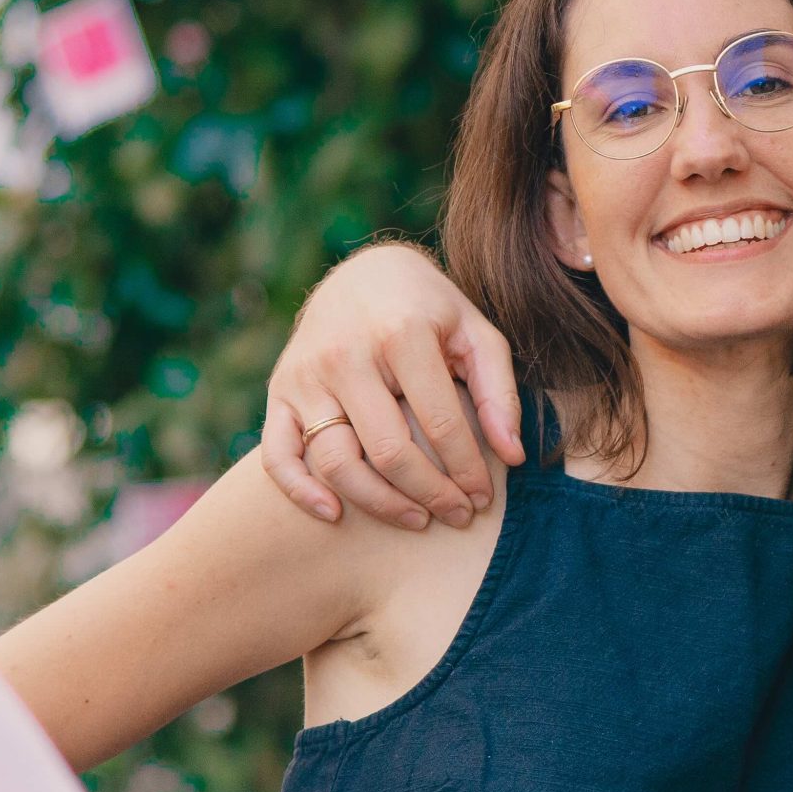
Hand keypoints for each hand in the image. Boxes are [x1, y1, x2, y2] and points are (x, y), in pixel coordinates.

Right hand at [260, 243, 520, 530]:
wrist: (361, 272)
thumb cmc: (429, 310)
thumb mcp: (475, 333)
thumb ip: (498, 391)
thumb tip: (513, 457)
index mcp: (401, 333)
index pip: (440, 424)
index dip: (467, 470)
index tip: (483, 497)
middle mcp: (346, 354)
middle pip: (390, 452)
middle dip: (431, 494)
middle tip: (458, 515)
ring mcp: (306, 375)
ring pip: (337, 462)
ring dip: (379, 503)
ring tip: (416, 519)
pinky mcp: (279, 392)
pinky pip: (279, 454)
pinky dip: (301, 491)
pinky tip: (335, 514)